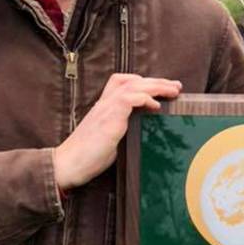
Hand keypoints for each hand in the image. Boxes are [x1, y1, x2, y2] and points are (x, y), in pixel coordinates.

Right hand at [54, 73, 181, 189]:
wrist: (68, 164)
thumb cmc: (86, 157)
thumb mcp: (108, 139)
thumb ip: (121, 130)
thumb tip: (138, 131)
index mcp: (103, 107)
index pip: (121, 82)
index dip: (141, 82)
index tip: (159, 89)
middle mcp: (104, 103)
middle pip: (132, 80)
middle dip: (157, 81)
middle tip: (175, 86)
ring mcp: (106, 109)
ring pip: (134, 86)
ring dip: (156, 86)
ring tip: (173, 91)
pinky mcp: (109, 119)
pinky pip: (130, 99)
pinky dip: (145, 99)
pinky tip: (156, 106)